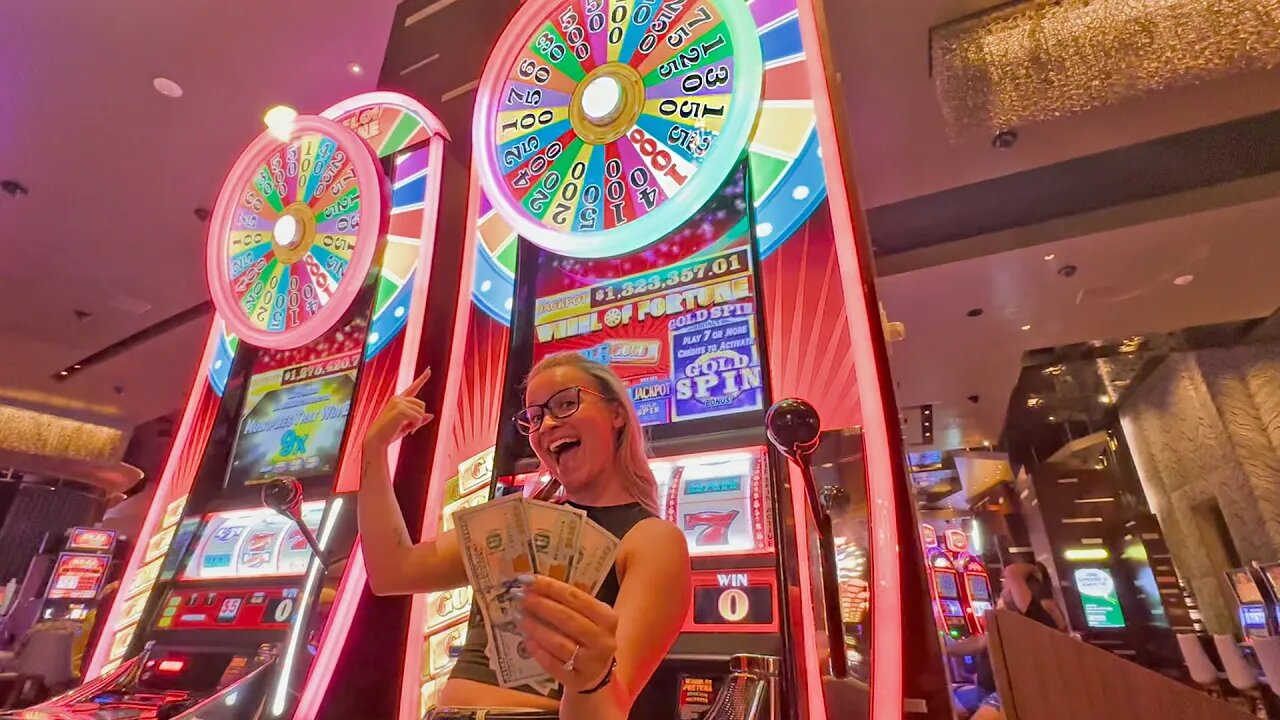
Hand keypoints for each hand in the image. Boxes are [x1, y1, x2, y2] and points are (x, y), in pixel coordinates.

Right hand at [363, 368, 433, 450]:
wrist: (376, 440)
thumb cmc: (389, 434)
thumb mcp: (407, 425)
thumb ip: (418, 419)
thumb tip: (432, 415)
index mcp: (398, 400)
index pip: (413, 388)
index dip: (422, 379)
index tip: (429, 370)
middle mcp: (398, 398)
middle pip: (421, 404)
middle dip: (419, 418)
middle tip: (410, 428)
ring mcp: (398, 402)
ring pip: (420, 411)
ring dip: (417, 423)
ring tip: (406, 429)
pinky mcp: (399, 409)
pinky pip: (418, 417)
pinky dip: (415, 425)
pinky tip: (407, 430)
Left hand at [513, 574, 617, 692]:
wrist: (598, 672)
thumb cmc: (589, 635)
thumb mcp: (589, 616)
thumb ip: (568, 602)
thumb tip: (534, 586)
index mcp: (607, 618)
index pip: (576, 598)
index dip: (550, 587)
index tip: (528, 579)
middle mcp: (603, 641)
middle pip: (568, 620)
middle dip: (541, 606)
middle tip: (520, 597)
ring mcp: (591, 663)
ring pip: (559, 644)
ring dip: (536, 628)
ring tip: (519, 617)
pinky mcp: (577, 681)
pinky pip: (553, 665)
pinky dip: (538, 651)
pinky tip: (527, 640)